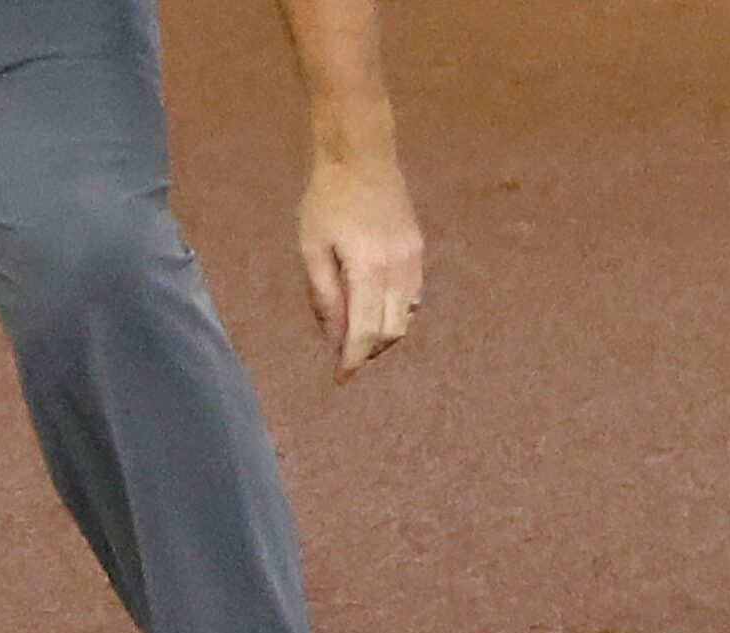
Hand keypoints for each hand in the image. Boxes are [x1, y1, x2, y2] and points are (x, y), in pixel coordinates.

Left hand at [297, 154, 424, 382]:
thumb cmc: (327, 200)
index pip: (364, 333)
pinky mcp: (418, 250)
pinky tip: (373, 308)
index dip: (352, 362)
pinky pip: (412, 296)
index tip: (340, 380)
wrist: (362, 155)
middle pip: (391, 333)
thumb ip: (325, 296)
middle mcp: (399, 269)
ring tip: (357, 334)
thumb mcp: (312, 249)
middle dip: (368, 352)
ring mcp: (413, 259)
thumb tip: (334, 337)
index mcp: (369, 270)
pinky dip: (394, 312)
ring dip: (383, 334)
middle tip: (344, 356)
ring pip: (406, 317)